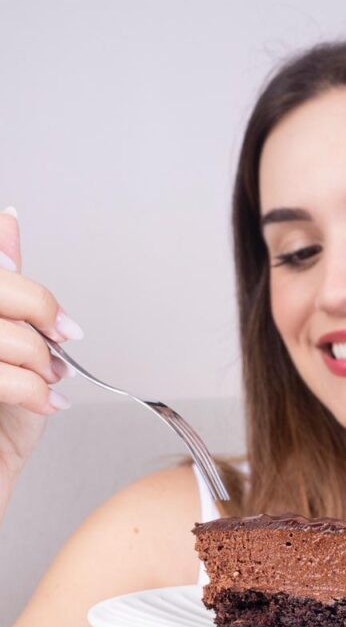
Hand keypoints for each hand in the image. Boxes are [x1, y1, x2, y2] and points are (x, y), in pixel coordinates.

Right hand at [0, 207, 81, 502]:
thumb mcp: (11, 356)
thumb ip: (9, 296)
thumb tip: (7, 222)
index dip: (27, 291)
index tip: (57, 322)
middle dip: (37, 312)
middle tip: (59, 343)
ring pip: (2, 333)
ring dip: (37, 360)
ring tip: (44, 383)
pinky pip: (2, 373)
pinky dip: (34, 390)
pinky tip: (43, 404)